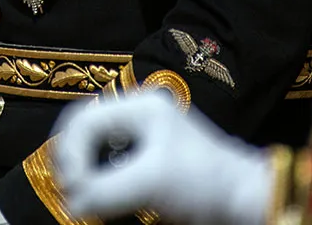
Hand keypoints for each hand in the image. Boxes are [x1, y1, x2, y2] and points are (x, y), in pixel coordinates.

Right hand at [53, 90, 273, 224]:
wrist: (241, 199)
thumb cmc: (202, 182)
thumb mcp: (150, 184)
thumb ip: (105, 191)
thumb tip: (70, 204)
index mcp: (139, 107)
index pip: (83, 119)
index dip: (70, 153)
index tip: (72, 186)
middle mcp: (137, 116)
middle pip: (84, 130)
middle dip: (71, 161)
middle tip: (70, 193)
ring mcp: (142, 138)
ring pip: (93, 149)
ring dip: (83, 173)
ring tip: (81, 198)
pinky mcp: (146, 161)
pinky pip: (107, 165)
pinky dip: (96, 182)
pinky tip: (97, 200)